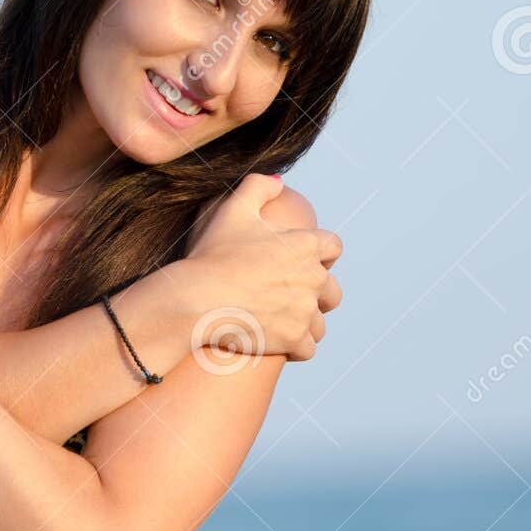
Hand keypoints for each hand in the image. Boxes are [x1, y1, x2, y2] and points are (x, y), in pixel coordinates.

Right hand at [184, 174, 342, 360]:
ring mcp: (305, 312)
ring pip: (319, 323)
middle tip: (292, 297)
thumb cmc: (212, 253)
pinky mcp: (293, 340)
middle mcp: (313, 279)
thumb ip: (259, 187)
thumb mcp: (233, 208)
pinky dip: (296, 348)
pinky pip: (308, 349)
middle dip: (317, 294)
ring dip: (306, 324)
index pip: (334, 247)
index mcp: (306, 246)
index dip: (321, 254)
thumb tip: (279, 181)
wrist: (196, 299)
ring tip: (284, 323)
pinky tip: (281, 343)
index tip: (304, 261)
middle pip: (332, 291)